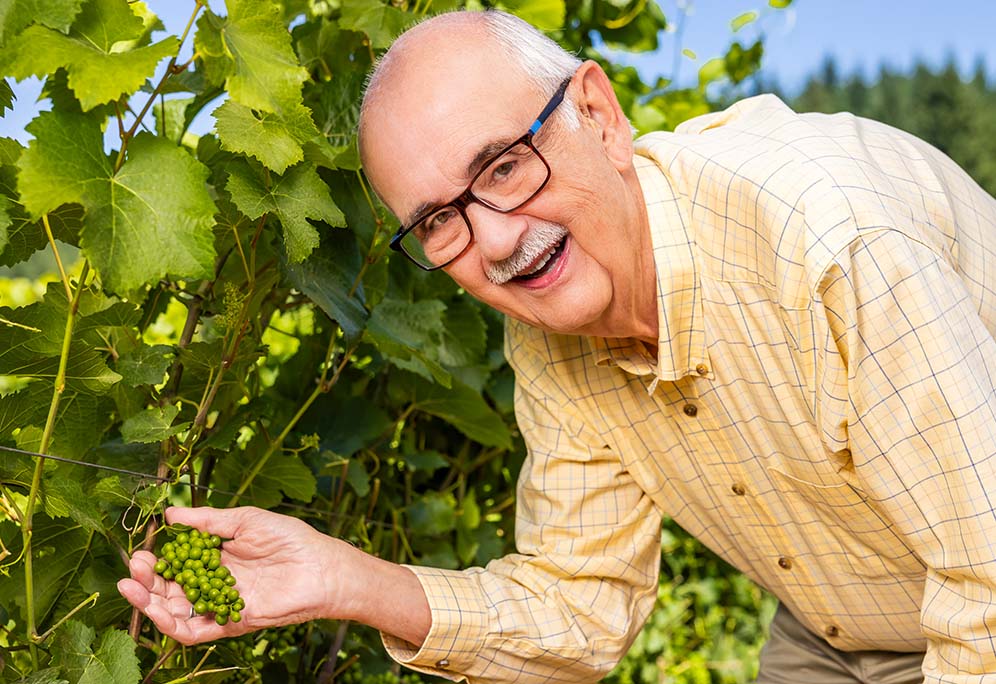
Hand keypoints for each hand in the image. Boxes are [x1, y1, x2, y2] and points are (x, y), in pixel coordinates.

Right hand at [118, 506, 341, 644]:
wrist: (322, 567)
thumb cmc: (290, 539)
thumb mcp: (245, 520)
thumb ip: (207, 521)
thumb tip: (170, 514)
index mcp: (216, 557)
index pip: (176, 563)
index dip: (156, 560)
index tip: (142, 551)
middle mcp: (214, 582)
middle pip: (170, 588)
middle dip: (147, 581)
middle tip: (134, 569)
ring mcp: (221, 604)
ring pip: (177, 611)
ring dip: (151, 603)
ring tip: (133, 588)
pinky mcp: (231, 623)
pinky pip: (196, 631)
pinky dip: (174, 626)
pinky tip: (159, 611)